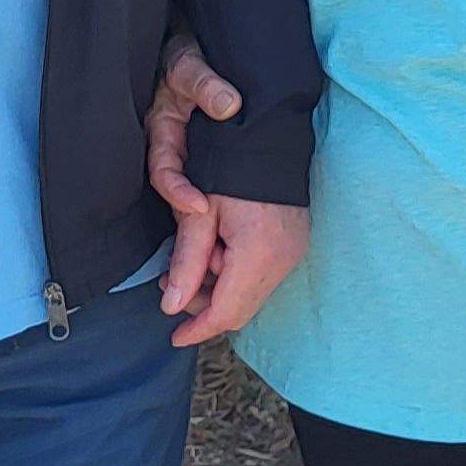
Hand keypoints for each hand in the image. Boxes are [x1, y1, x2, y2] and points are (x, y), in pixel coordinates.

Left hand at [147, 39, 310, 345]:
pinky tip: (216, 247)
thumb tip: (170, 307)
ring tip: (190, 259)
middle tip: (172, 286)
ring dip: (219, 286)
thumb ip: (186, 262)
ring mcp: (294, 250)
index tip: (173, 336)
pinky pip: (263, 273)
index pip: (226, 312)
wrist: (270, 128)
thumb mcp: (199, 212)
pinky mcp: (295, 241)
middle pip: (240, 308)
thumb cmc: (229, 163)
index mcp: (258, 253)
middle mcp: (283, 259)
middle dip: (204, 306)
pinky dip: (236, 271)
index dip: (197, 329)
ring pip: (251, 292)